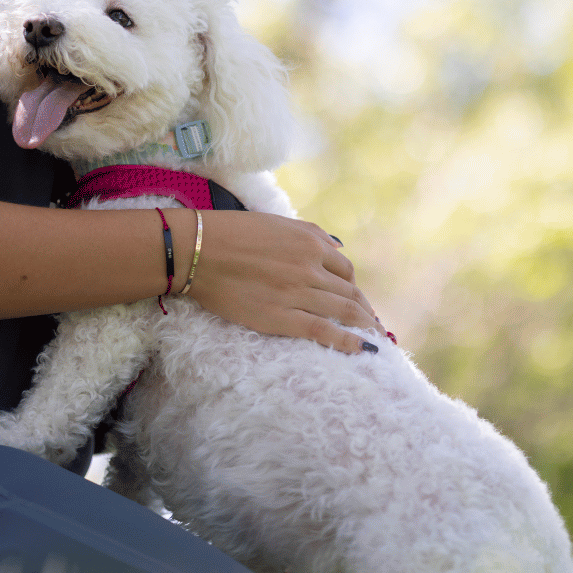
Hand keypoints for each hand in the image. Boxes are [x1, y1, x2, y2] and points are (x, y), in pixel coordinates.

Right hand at [185, 211, 387, 354]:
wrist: (197, 250)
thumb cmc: (230, 232)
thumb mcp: (276, 222)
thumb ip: (309, 234)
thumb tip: (336, 248)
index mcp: (309, 242)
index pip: (344, 269)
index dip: (351, 285)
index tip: (352, 298)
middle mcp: (309, 267)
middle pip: (350, 292)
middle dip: (364, 309)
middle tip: (371, 323)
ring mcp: (297, 293)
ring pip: (344, 312)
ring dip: (364, 325)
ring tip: (375, 338)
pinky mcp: (281, 318)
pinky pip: (324, 331)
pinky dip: (348, 341)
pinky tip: (364, 350)